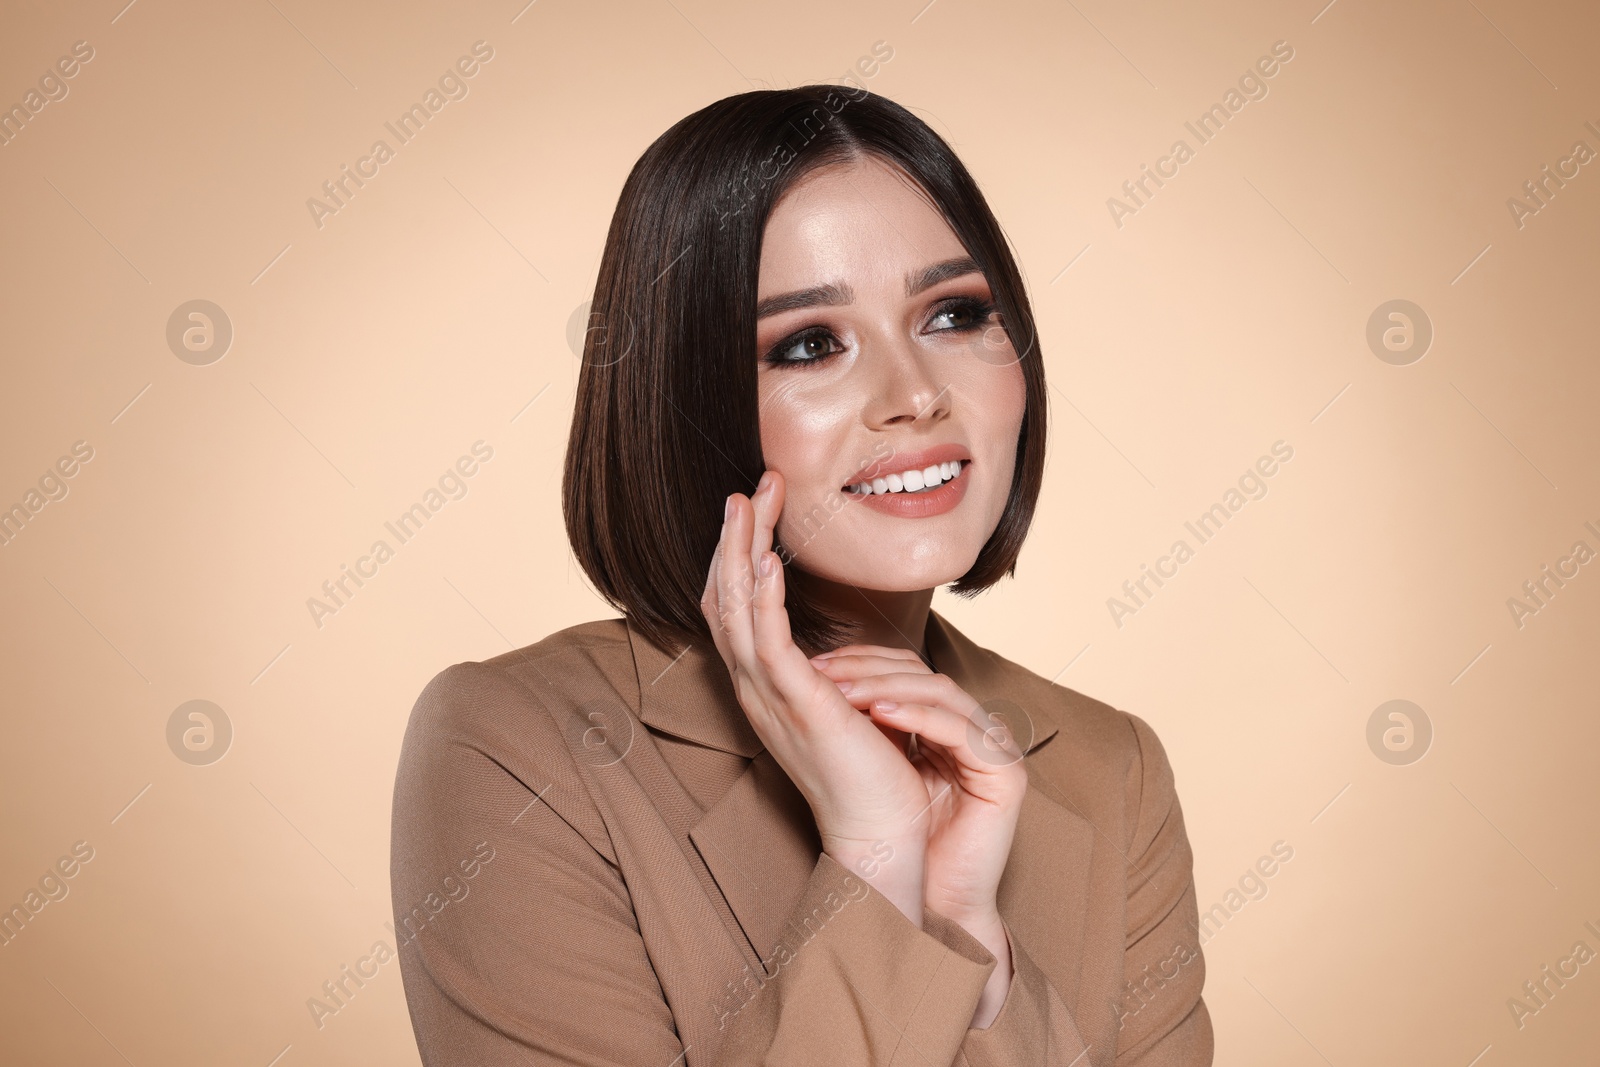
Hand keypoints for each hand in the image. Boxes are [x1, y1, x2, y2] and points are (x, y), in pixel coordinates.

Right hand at [699, 471, 931, 922]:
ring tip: (749, 503)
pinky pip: (766, 644)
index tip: (756, 509)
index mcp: (768, 689)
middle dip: (735, 538)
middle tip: (749, 488)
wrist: (883, 838)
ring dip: (740, 552)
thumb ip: (833, 677)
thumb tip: (839, 652)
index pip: (737, 610)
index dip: (738, 557)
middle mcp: (757, 690)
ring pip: (735, 612)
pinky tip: (764, 562)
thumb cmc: (875, 776)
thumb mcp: (847, 710)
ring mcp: (770, 698)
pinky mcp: (796, 707)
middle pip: (724, 599)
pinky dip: (761, 600)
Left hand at [811, 646, 1027, 1026]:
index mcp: (947, 724)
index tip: (814, 664)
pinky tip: (880, 714)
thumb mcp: (878, 766)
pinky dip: (919, 717)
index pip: (908, 670)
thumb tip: (818, 679)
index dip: (863, 661)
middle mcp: (976, 730)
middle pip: (924, 675)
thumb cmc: (900, 840)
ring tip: (843, 692)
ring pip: (942, 693)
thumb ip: (870, 724)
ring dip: (888, 687)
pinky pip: (962, 731)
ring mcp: (997, 750)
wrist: (928, 900)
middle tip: (822, 672)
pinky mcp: (1007, 775)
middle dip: (869, 669)